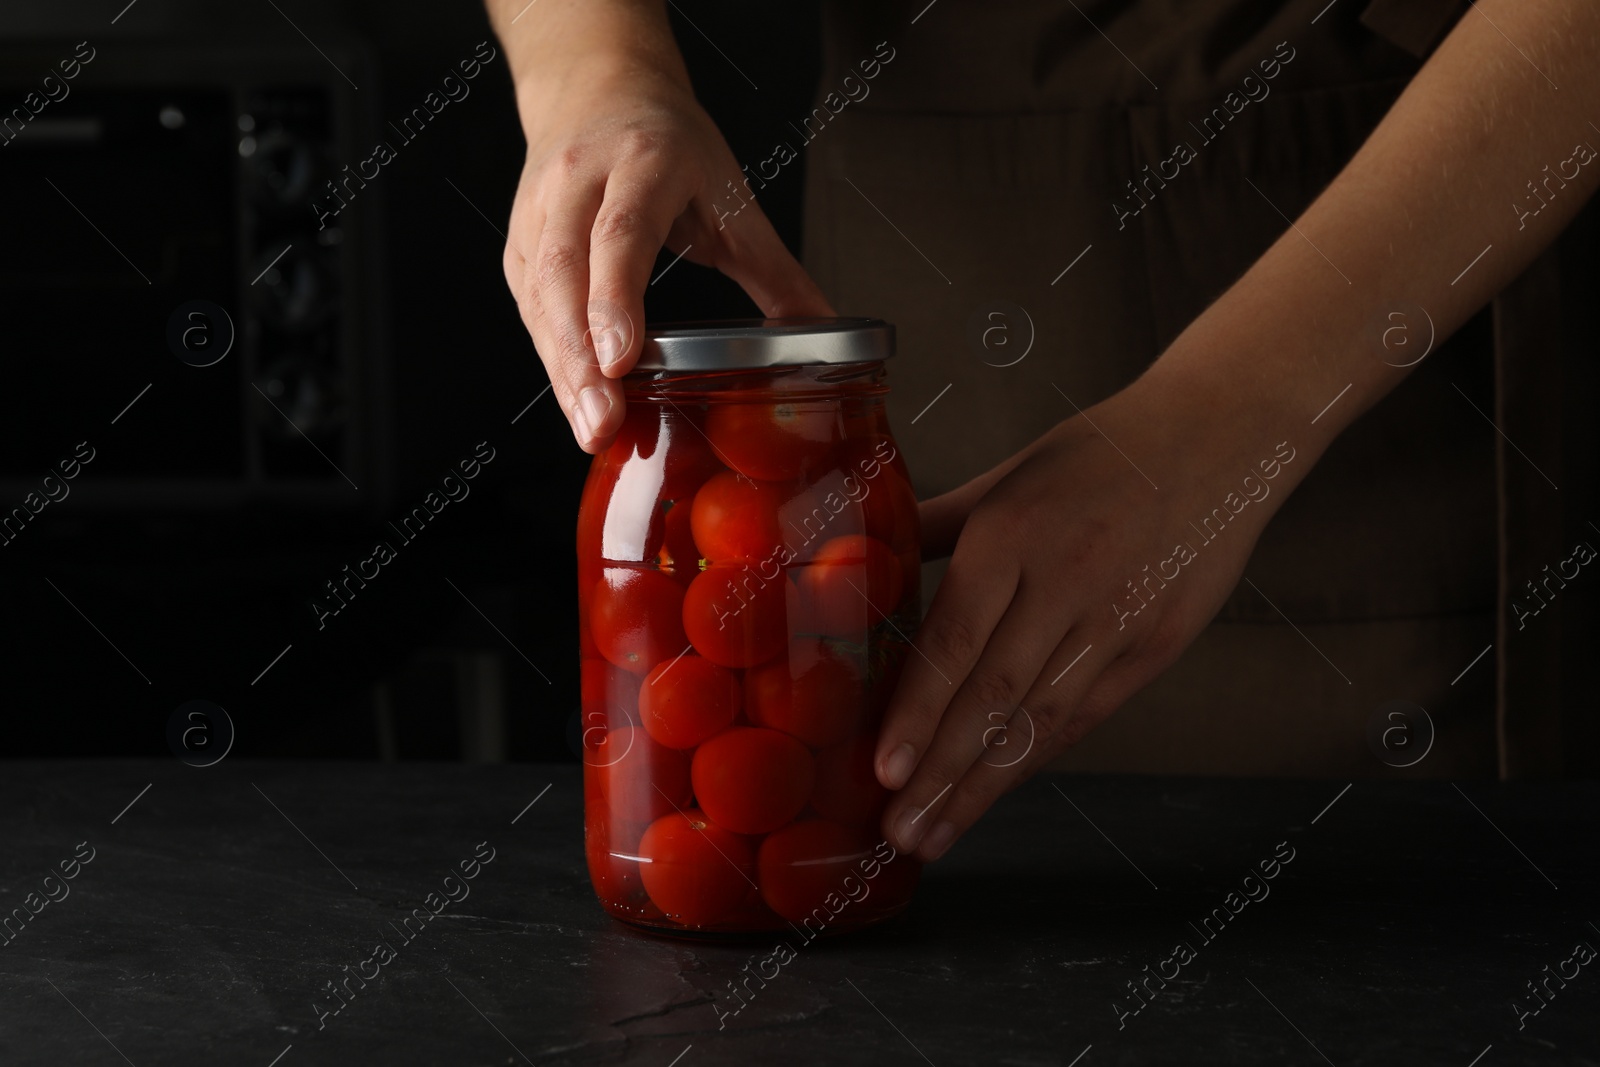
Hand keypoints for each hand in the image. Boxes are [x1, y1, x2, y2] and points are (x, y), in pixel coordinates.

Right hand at [502, 61, 831, 451]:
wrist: (597, 86)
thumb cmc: (667, 143)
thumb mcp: (729, 192)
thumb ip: (773, 267)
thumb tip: (826, 330)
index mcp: (643, 162)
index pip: (621, 234)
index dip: (617, 298)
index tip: (622, 359)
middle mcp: (580, 182)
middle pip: (566, 272)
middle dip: (580, 355)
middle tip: (603, 421)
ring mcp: (539, 212)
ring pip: (539, 296)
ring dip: (561, 369)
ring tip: (591, 428)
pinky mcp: (519, 243)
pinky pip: (529, 307)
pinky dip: (551, 358)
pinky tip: (575, 402)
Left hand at [875, 381, 1291, 860]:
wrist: (1219, 439)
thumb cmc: (1099, 453)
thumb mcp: (1006, 475)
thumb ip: (935, 526)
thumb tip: (862, 559)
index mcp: (1013, 535)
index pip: (955, 643)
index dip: (918, 715)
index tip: (882, 772)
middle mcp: (1065, 584)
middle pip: (994, 698)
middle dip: (941, 774)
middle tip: (899, 834)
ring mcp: (1118, 621)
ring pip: (1042, 722)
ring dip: (986, 786)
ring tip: (938, 834)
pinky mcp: (1157, 645)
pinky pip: (1087, 714)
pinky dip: (1039, 757)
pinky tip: (999, 789)